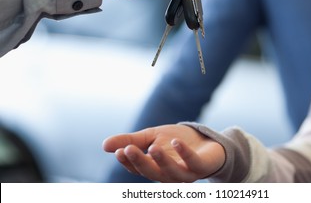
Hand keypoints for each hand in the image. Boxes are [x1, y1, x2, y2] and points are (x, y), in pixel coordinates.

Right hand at [103, 124, 225, 182]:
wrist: (206, 140)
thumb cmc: (177, 141)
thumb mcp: (152, 137)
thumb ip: (131, 141)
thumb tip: (103, 145)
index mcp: (155, 168)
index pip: (138, 168)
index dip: (128, 161)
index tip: (118, 151)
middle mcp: (169, 174)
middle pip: (152, 173)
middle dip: (140, 162)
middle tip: (127, 149)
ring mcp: (186, 172)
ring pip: (171, 173)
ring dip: (161, 161)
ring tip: (153, 147)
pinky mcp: (201, 166)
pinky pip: (192, 162)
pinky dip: (184, 153)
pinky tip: (175, 141)